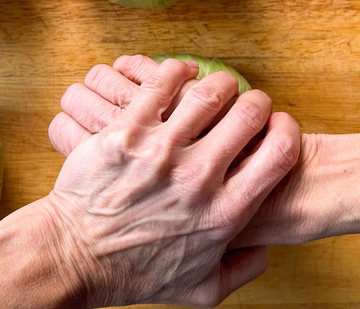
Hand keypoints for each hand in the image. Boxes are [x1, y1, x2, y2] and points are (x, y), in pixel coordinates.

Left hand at [46, 58, 299, 306]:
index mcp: (224, 213)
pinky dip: (177, 72)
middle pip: (248, 114)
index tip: (278, 127)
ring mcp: (160, 152)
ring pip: (208, 93)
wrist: (73, 257)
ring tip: (218, 88)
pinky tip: (180, 74)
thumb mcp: (201, 289)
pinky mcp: (127, 132)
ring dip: (221, 84)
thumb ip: (242, 268)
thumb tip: (265, 245)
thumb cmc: (133, 273)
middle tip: (248, 105)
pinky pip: (161, 84)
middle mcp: (197, 179)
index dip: (286, 131)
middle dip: (256, 103)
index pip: (279, 153)